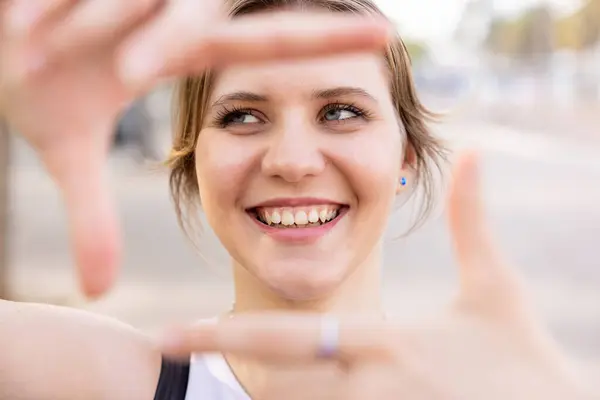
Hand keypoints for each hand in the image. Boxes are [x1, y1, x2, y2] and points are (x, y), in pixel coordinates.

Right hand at [0, 0, 389, 297]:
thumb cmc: (36, 82)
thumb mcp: (63, 151)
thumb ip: (94, 214)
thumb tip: (99, 290)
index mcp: (172, 51)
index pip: (259, 49)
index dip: (320, 50)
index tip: (384, 46)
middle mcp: (164, 15)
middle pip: (249, 22)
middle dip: (309, 35)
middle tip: (384, 38)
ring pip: (158, 3)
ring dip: (113, 24)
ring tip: (63, 46)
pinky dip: (71, 1)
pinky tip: (52, 13)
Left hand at [160, 152, 597, 399]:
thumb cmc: (521, 356)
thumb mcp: (496, 286)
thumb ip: (471, 220)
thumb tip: (474, 152)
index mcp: (383, 341)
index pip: (285, 337)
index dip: (223, 334)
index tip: (170, 332)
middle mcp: (370, 387)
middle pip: (278, 387)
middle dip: (244, 375)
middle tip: (196, 359)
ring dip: (275, 397)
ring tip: (248, 382)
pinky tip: (284, 399)